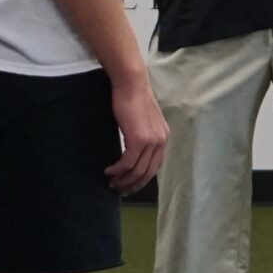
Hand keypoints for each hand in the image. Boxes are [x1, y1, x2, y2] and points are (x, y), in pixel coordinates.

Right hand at [106, 77, 168, 194]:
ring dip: (123, 180)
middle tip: (119, 189)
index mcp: (163, 136)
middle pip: (147, 172)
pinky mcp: (139, 139)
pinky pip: (127, 163)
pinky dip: (117, 170)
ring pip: (137, 170)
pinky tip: (109, 171)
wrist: (131, 83)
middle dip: (132, 184)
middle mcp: (160, 141)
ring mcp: (151, 141)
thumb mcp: (142, 119)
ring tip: (111, 183)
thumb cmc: (132, 97)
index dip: (142, 178)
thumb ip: (142, 133)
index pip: (155, 165)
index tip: (130, 184)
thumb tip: (132, 148)